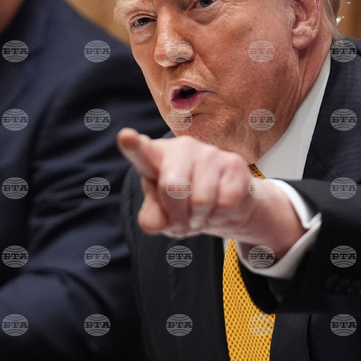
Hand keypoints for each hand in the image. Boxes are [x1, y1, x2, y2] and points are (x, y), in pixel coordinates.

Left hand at [117, 128, 303, 257]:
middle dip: (178, 216)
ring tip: (201, 214)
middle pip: (173, 188)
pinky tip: (220, 207)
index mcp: (155, 157)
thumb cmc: (184, 206)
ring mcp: (209, 152)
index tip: (125, 137)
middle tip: (183, 223)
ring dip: (200, 219)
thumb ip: (152, 218)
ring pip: (201, 200)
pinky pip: (225, 203)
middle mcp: (181, 148)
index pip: (141, 152)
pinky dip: (220, 216)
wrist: (225, 207)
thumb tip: (151, 224)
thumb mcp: (162, 215)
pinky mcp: (234, 164)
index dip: (133, 146)